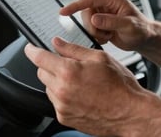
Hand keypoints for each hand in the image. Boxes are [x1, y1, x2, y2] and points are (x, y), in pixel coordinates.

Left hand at [24, 39, 146, 134]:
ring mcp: (62, 106)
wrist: (130, 113)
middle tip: (68, 64)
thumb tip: (57, 43)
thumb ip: (74, 49)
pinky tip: (81, 94)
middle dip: (50, 65)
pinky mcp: (65, 118)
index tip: (30, 48)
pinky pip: (56, 102)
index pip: (39, 58)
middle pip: (41, 72)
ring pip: (48, 88)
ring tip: (80, 81)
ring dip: (57, 81)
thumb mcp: (99, 58)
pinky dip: (63, 96)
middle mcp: (61, 90)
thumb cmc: (120, 86)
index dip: (32, 50)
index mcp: (68, 72)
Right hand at [60, 0, 151, 50]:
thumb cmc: (141, 30)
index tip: (63, 12)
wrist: (144, 38)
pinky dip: (97, 36)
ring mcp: (102, 13)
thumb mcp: (128, 26)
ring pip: (86, 22)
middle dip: (92, 27)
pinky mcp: (100, 23)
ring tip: (109, 35)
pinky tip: (108, 37)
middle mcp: (106, 4)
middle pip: (85, 13)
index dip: (75, 5)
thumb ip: (111, 22)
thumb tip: (94, 19)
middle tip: (105, 33)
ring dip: (95, 32)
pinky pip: (90, 30)